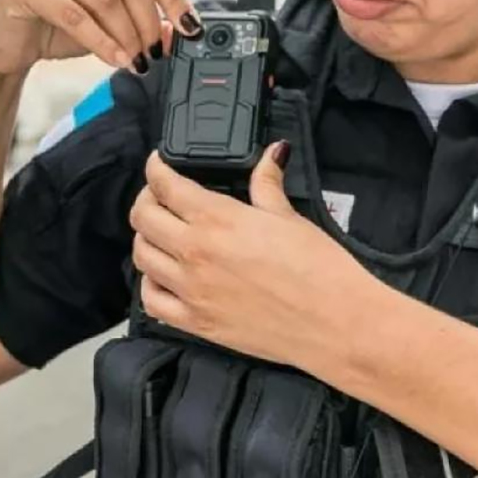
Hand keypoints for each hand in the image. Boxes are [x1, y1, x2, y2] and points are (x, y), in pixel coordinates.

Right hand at [0, 0, 201, 76]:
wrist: (5, 44)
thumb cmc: (56, 26)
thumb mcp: (107, 22)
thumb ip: (141, 20)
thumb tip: (179, 31)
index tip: (189, 26)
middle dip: (149, 20)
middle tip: (156, 52)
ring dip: (127, 34)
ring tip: (137, 60)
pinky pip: (74, 14)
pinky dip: (101, 41)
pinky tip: (115, 59)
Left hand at [129, 144, 376, 369]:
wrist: (335, 324)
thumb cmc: (319, 269)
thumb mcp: (290, 217)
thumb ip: (268, 183)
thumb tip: (272, 153)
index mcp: (218, 219)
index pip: (165, 185)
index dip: (156, 168)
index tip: (158, 164)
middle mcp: (195, 252)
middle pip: (143, 218)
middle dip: (146, 200)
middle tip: (159, 197)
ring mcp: (192, 290)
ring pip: (142, 256)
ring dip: (146, 239)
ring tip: (162, 235)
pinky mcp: (197, 323)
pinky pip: (152, 301)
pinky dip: (150, 285)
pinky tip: (165, 277)